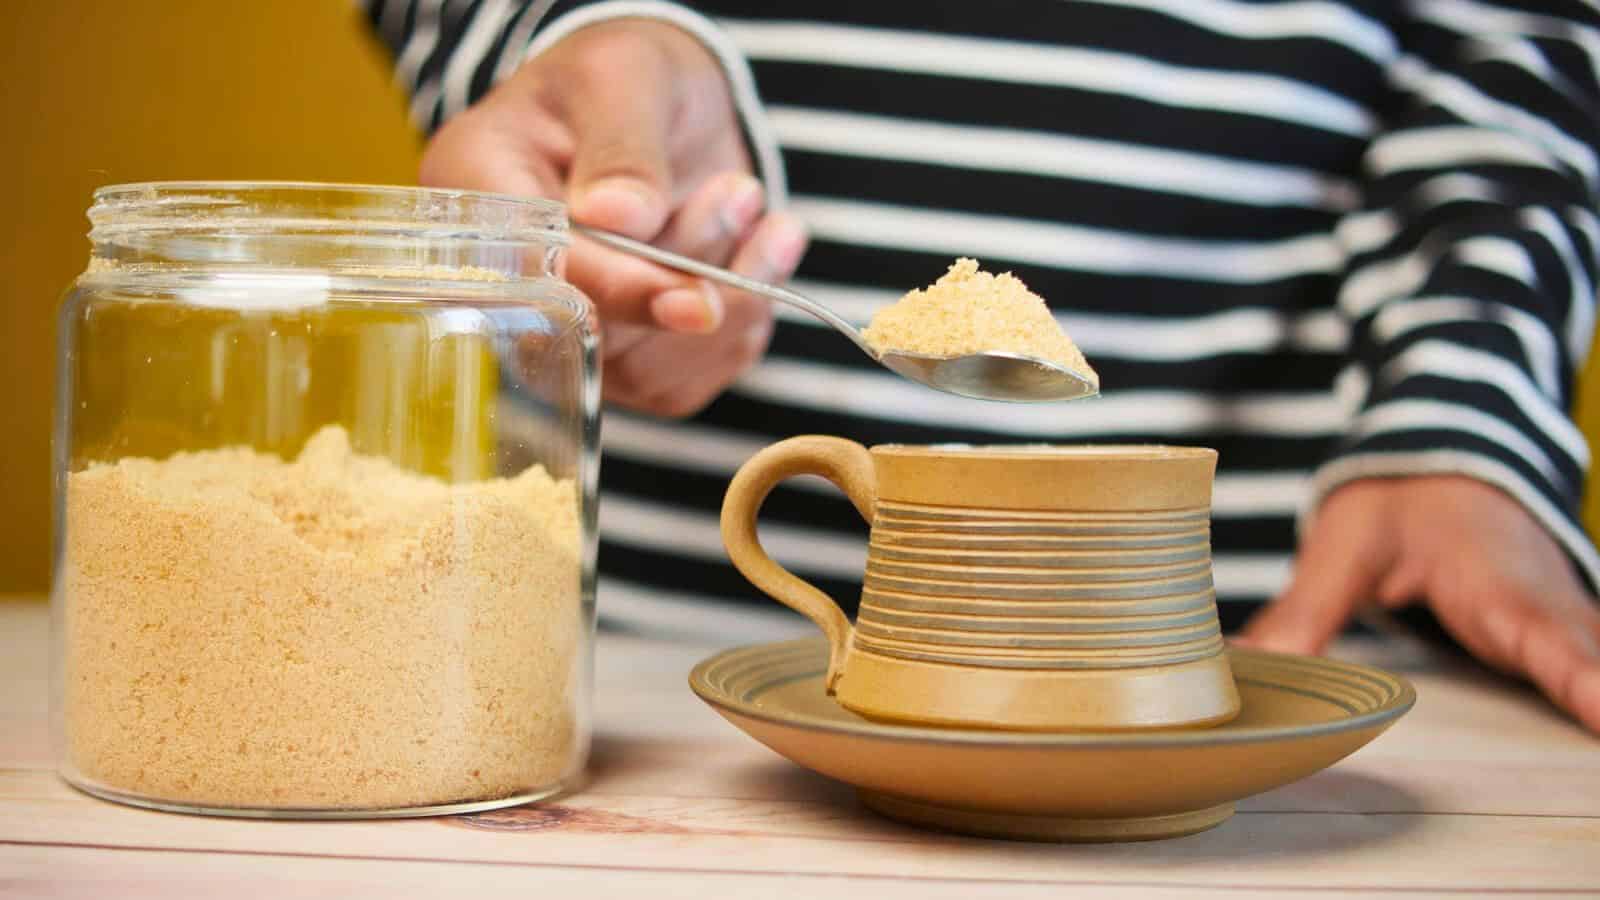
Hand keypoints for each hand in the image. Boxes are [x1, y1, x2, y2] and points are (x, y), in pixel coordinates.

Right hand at [419, 20, 807, 416]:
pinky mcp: (626, 363)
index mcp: (474, 200)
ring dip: (729, 291)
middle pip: (602, 331)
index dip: (619, 291)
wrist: (660, 108)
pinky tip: (763, 247)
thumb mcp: (622, 75)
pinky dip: (747, 317)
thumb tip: (621, 217)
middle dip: (691, 267)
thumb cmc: (622, 79)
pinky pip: (692, 378)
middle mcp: (508, 284)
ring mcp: (567, 333)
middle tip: (738, 191)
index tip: (696, 303)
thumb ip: (622, 142)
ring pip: (654, 366)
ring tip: (744, 198)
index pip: (538, 276)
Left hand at [1238, 476, 1599, 732]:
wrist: (1450, 454)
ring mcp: (1564, 624)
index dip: (1586, 684)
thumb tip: (1246, 666)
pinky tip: (1598, 727)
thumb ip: (1306, 611)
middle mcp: (1548, 609)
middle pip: (1595, 666)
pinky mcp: (1561, 636)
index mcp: (1498, 586)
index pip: (1550, 641)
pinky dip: (1597, 697)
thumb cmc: (1402, 495)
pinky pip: (1591, 672)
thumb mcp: (1347, 545)